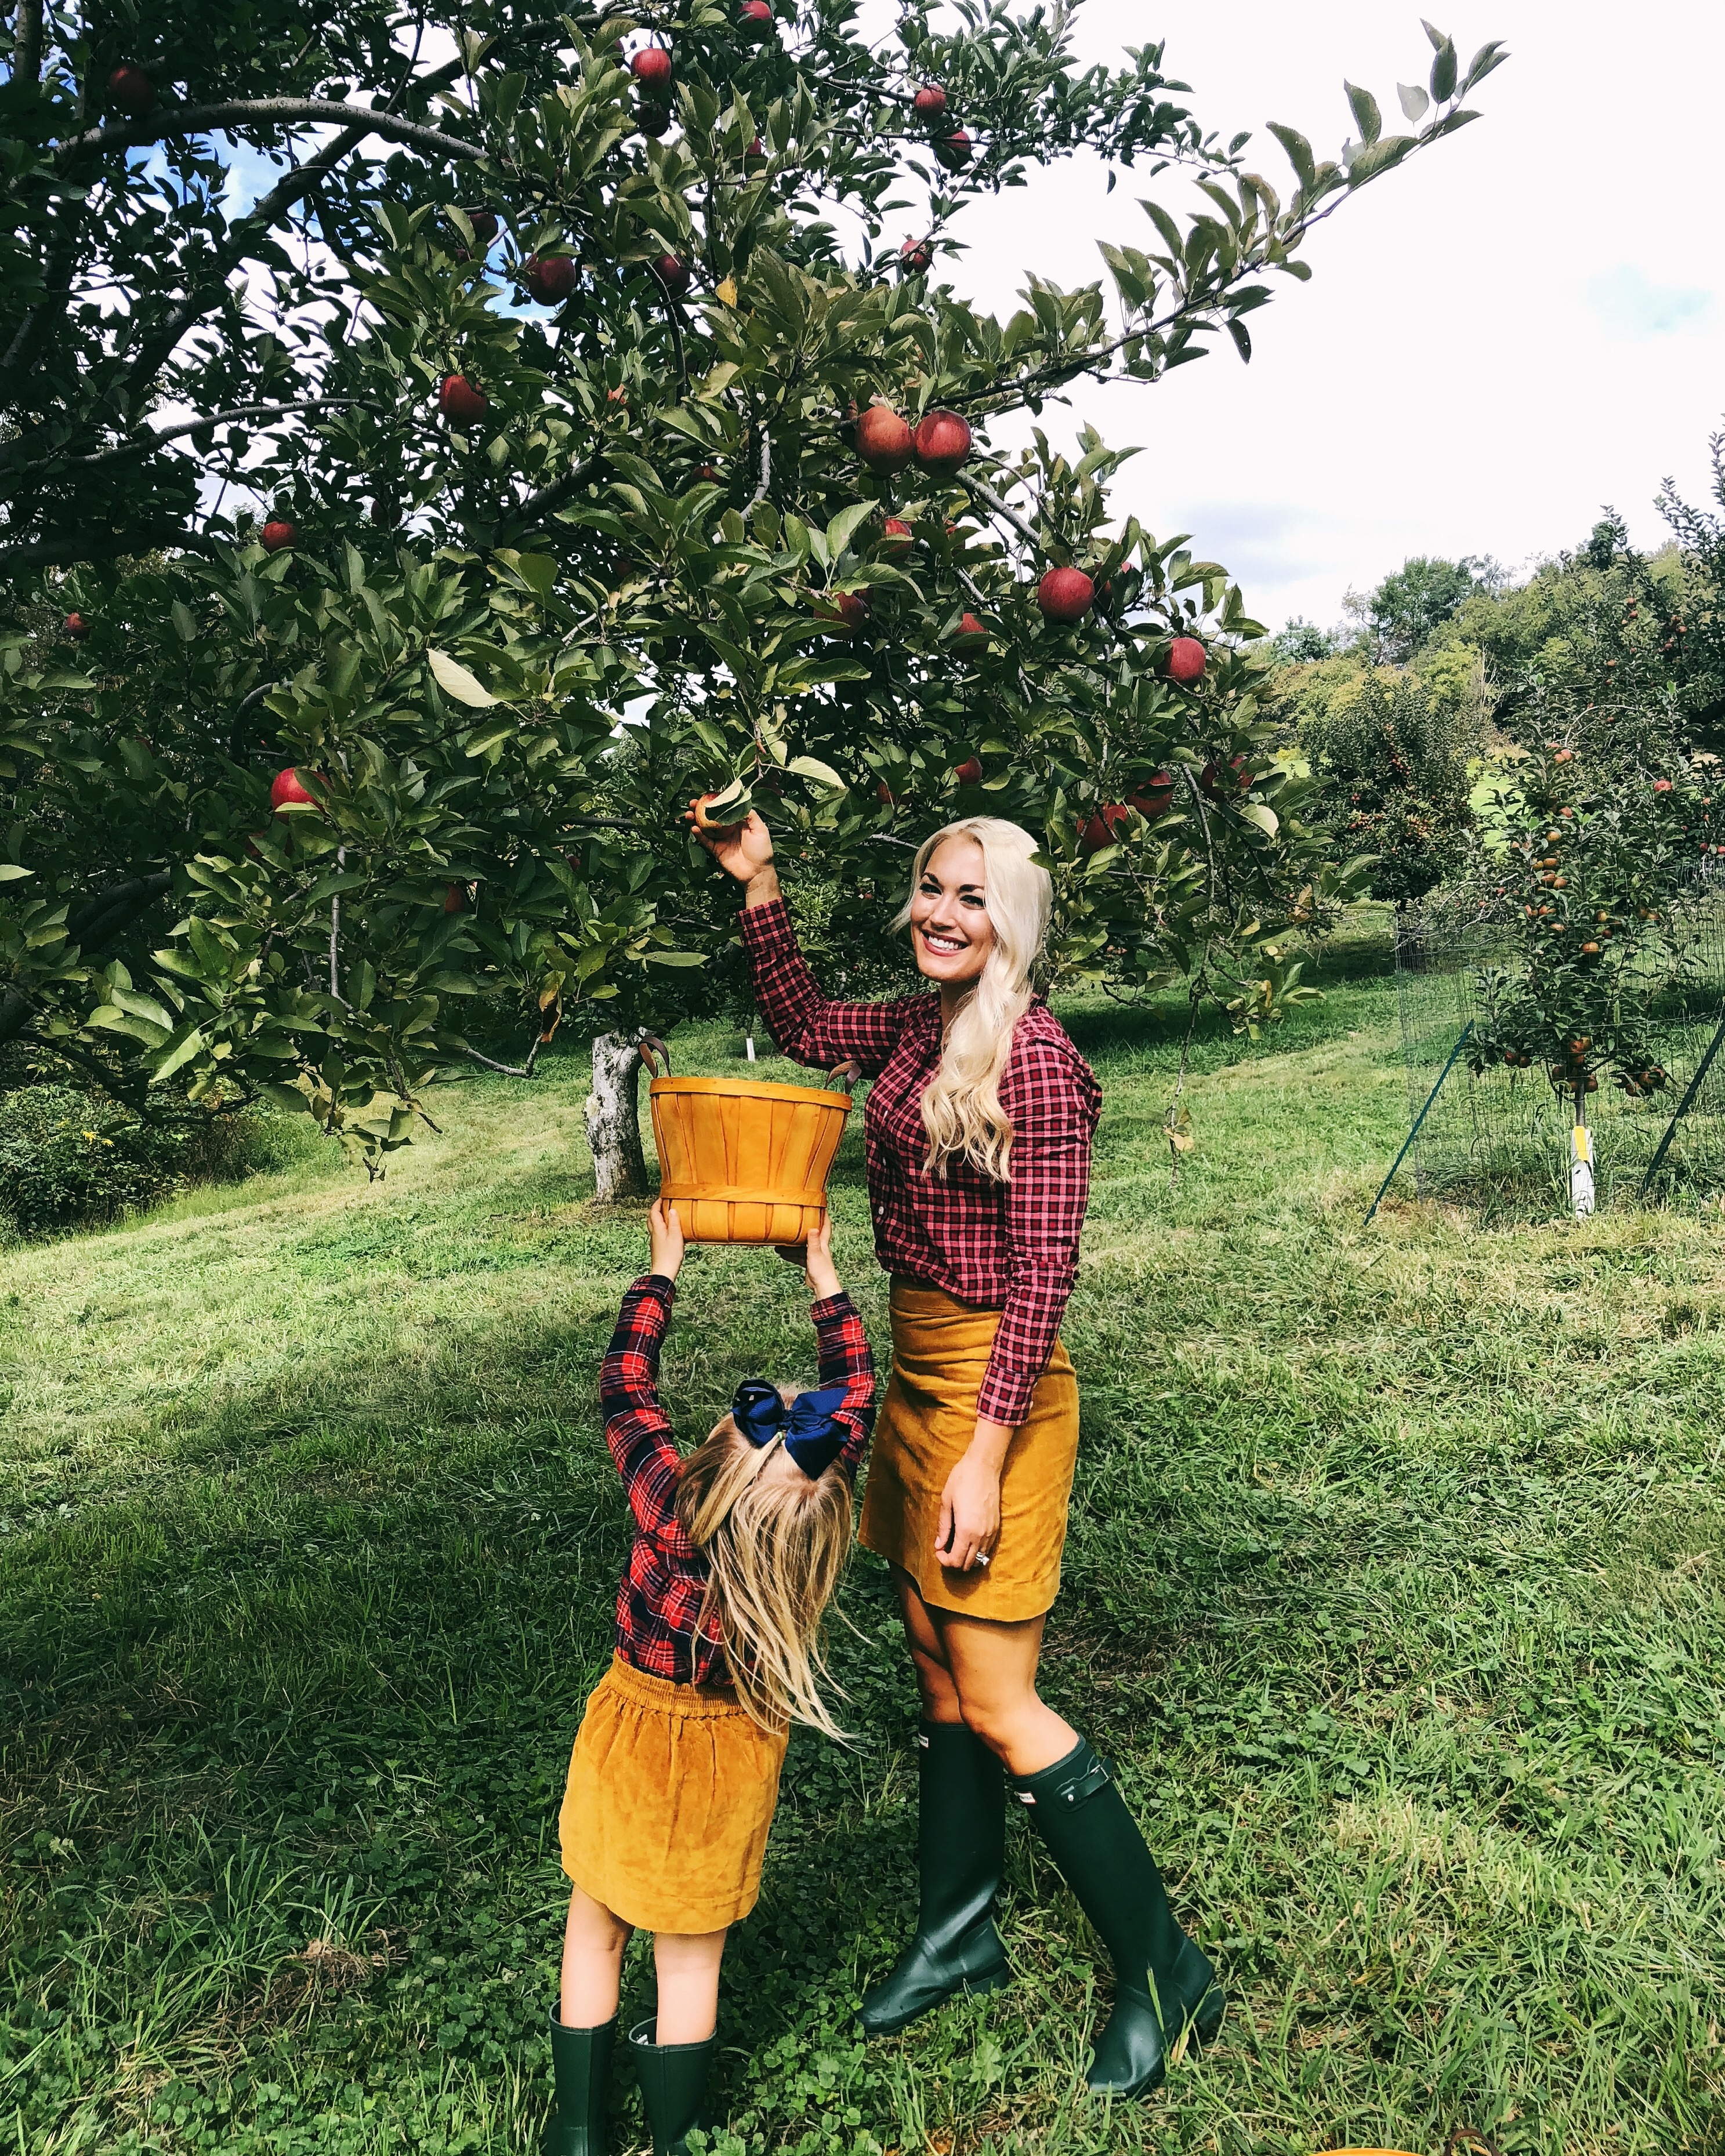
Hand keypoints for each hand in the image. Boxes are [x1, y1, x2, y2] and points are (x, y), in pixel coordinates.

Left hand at [647, 1196, 684, 1281]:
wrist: (663, 1272)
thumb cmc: (670, 1255)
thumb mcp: (676, 1236)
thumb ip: (674, 1222)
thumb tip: (672, 1209)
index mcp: (657, 1229)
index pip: (653, 1212)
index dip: (656, 1204)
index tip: (661, 1198)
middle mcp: (654, 1234)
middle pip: (651, 1219)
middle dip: (655, 1210)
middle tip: (662, 1205)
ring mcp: (654, 1241)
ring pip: (653, 1226)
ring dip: (657, 1219)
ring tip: (665, 1216)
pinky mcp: (657, 1247)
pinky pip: (657, 1233)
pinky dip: (660, 1227)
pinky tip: (667, 1231)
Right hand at [685, 803, 776, 891]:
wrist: (757, 873)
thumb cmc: (762, 851)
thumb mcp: (760, 829)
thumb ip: (751, 816)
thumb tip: (739, 803)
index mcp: (739, 822)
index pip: (725, 808)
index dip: (716, 801)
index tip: (707, 795)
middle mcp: (728, 829)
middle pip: (712, 816)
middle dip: (701, 809)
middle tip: (693, 802)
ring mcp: (721, 839)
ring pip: (705, 827)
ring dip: (695, 820)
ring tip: (689, 813)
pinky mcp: (716, 850)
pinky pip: (705, 841)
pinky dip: (698, 834)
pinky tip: (693, 828)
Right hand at [776, 1210, 841, 1299]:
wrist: (822, 1287)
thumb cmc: (821, 1271)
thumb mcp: (815, 1254)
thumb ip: (813, 1241)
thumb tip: (813, 1228)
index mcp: (823, 1243)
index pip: (826, 1225)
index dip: (824, 1215)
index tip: (821, 1205)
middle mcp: (819, 1247)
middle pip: (811, 1234)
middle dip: (805, 1226)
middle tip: (796, 1218)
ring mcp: (814, 1255)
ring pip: (802, 1246)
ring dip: (793, 1243)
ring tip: (781, 1239)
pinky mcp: (809, 1264)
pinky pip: (798, 1256)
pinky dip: (791, 1254)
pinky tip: (782, 1253)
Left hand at [936, 1423, 1011, 1572]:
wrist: (984, 1466)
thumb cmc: (962, 1480)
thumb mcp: (946, 1502)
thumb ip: (943, 1527)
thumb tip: (938, 1545)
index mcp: (966, 1530)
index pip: (956, 1560)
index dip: (945, 1560)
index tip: (939, 1551)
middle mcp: (981, 1535)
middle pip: (968, 1564)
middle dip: (954, 1561)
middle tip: (945, 1550)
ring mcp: (991, 1531)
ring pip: (980, 1559)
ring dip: (967, 1557)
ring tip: (956, 1546)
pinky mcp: (997, 1526)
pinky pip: (987, 1549)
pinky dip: (977, 1551)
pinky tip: (968, 1540)